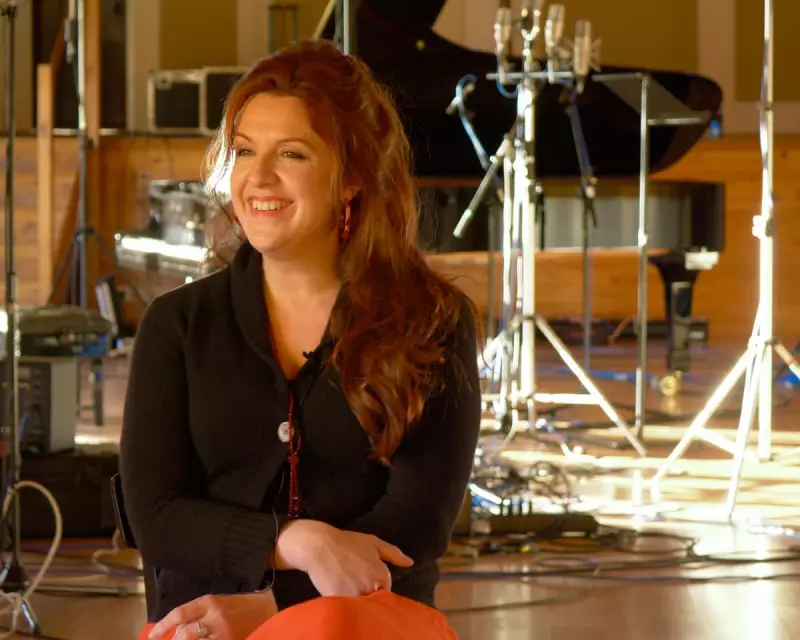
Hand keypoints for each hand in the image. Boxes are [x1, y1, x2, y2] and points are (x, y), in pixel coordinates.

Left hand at [148, 592, 276, 639]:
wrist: (267, 609)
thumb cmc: (240, 605)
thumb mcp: (218, 602)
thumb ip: (199, 613)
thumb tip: (177, 628)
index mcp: (210, 602)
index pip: (180, 614)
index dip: (163, 626)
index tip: (152, 635)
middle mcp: (215, 617)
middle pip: (185, 634)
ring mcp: (223, 633)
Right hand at [275, 520, 413, 596]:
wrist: (319, 545)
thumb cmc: (347, 542)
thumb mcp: (373, 542)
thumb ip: (393, 553)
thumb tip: (410, 563)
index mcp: (381, 573)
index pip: (385, 590)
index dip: (375, 586)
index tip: (365, 579)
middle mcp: (371, 585)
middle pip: (374, 599)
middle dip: (368, 594)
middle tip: (355, 583)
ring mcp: (356, 593)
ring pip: (362, 605)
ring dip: (358, 599)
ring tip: (348, 587)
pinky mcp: (340, 599)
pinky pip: (347, 607)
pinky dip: (345, 604)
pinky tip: (338, 591)